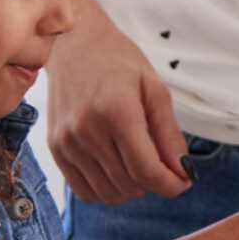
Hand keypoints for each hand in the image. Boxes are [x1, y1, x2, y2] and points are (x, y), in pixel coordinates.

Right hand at [43, 3, 190, 203]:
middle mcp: (87, 131)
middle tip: (162, 163)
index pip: (146, 171)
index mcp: (117, 112)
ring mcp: (67, 142)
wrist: (73, 45)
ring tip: (137, 161)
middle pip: (129, 186)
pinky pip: (84, 191)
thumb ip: (169, 134)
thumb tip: (183, 172)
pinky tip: (115, 166)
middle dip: (154, 183)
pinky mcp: (55, 149)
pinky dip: (105, 188)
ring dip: (130, 187)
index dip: (171, 184)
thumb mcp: (154, 89)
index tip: (183, 181)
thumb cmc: (118, 62)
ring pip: (108, 194)